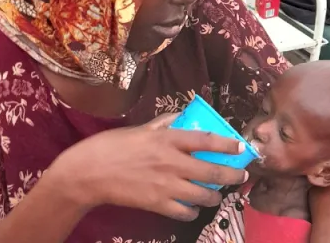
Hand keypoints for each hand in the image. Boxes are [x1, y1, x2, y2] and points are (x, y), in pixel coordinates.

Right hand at [50, 114, 247, 221]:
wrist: (88, 174)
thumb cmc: (111, 146)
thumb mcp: (139, 128)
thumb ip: (163, 123)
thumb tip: (181, 117)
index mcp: (167, 140)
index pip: (206, 141)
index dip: (227, 144)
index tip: (240, 146)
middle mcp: (172, 163)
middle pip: (212, 172)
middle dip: (232, 175)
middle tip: (241, 176)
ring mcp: (166, 186)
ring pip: (203, 195)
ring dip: (215, 196)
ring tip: (217, 194)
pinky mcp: (157, 204)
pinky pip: (185, 212)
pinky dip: (193, 210)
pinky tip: (193, 207)